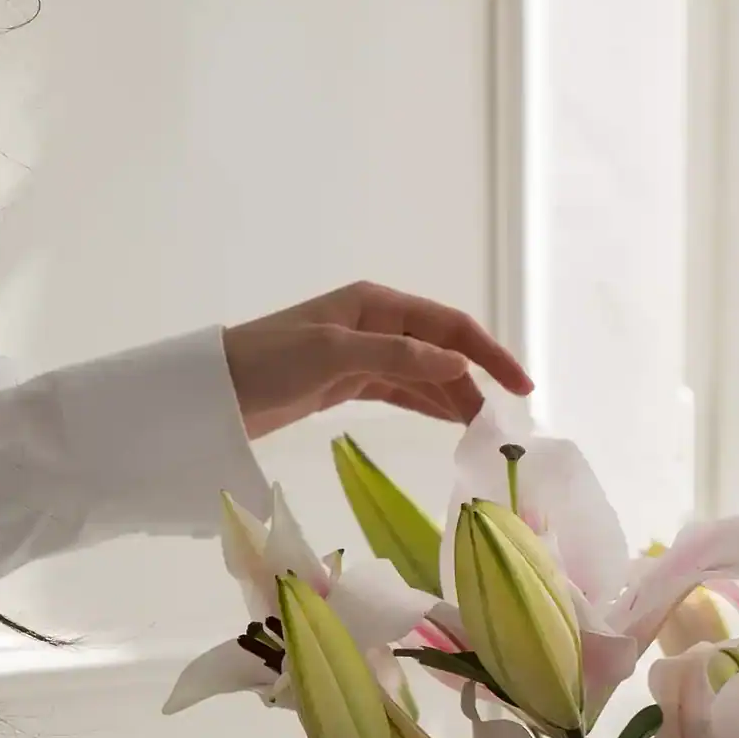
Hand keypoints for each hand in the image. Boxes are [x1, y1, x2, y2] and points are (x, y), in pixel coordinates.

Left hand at [223, 281, 532, 437]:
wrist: (217, 391)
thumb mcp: (335, 354)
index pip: (450, 326)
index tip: (521, 387)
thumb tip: (458, 364)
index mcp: (376, 305)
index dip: (490, 353)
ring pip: (427, 374)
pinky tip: (451, 423)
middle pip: (443, 350)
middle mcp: (377, 323)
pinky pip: (404, 391)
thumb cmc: (270, 362)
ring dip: (456, 398)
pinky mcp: (351, 381)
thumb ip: (399, 356)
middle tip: (501, 425)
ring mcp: (365, 353)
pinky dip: (429, 405)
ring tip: (481, 432)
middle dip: (477, 382)